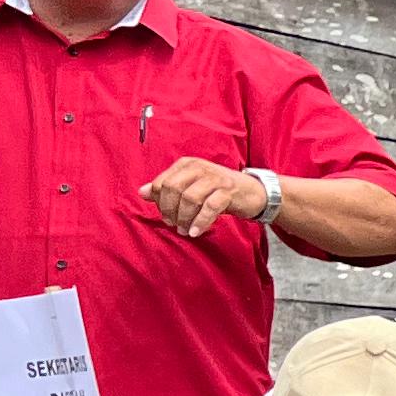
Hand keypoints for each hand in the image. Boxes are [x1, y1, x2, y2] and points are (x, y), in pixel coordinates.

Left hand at [140, 156, 272, 239]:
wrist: (253, 192)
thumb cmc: (219, 191)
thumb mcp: (191, 186)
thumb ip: (167, 188)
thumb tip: (142, 193)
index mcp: (186, 164)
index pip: (162, 183)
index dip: (160, 203)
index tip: (166, 216)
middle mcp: (199, 167)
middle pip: (173, 189)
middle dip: (170, 210)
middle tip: (173, 224)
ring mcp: (215, 179)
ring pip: (189, 198)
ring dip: (184, 218)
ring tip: (185, 230)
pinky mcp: (228, 191)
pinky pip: (209, 207)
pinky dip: (200, 222)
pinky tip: (195, 231)